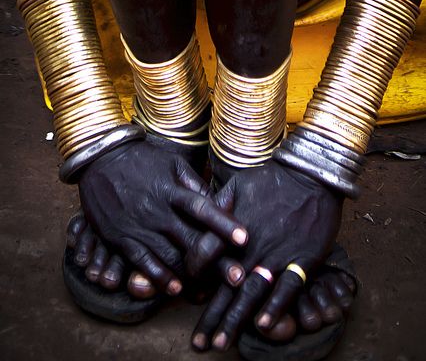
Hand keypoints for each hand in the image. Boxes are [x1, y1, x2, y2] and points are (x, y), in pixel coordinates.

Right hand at [78, 137, 247, 295]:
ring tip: (210, 289)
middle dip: (215, 261)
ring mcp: (139, 226)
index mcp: (172, 190)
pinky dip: (159, 277)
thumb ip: (194, 183)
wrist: (101, 159)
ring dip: (190, 274)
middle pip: (190, 240)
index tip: (244, 238)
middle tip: (238, 278)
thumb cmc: (142, 159)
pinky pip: (142, 262)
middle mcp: (158, 211)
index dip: (223, 224)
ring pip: (169, 256)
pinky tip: (175, 288)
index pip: (202, 208)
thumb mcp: (171, 162)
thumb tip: (218, 200)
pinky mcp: (121, 238)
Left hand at [187, 161, 342, 350]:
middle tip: (198, 344)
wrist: (310, 174)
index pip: (204, 257)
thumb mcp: (237, 184)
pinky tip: (262, 325)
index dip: (193, 277)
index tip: (188, 295)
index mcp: (232, 227)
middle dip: (211, 317)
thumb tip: (196, 218)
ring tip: (222, 343)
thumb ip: (217, 205)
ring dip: (236, 320)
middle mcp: (251, 245)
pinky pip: (287, 288)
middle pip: (226, 287)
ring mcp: (276, 254)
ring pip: (252, 293)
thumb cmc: (272, 179)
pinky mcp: (301, 259)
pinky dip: (274, 308)